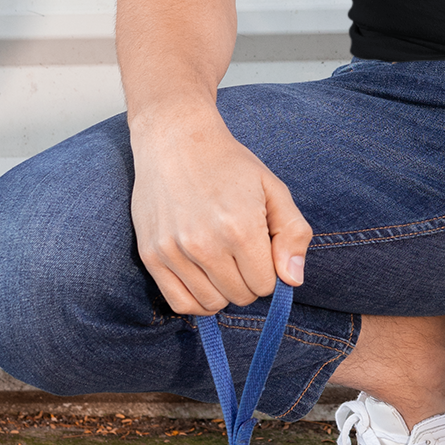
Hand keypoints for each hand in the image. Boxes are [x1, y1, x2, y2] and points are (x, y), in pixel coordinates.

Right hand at [129, 102, 310, 317]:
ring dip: (223, 290)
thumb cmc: (230, 165)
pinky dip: (197, 301)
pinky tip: (204, 279)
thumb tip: (293, 281)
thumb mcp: (274, 188)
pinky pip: (179, 303)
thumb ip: (293, 234)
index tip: (261, 249)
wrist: (175, 140)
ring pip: (211, 304)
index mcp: (241, 228)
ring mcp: (174, 251)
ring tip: (222, 261)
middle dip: (249, 280)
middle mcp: (205, 244)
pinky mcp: (150, 255)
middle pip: (240, 296)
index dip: (270, 271)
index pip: (266, 285)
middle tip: (242, 252)